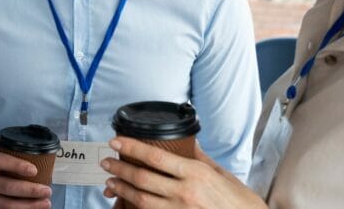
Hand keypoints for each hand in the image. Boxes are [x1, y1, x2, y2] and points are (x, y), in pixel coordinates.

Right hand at [0, 150, 51, 208]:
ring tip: (46, 203)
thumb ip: (8, 159)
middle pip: (8, 187)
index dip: (18, 166)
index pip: (0, 162)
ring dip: (29, 206)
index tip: (35, 170)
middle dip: (30, 190)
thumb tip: (38, 162)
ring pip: (8, 205)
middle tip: (47, 190)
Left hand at [101, 137, 265, 208]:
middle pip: (143, 178)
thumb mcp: (220, 173)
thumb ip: (199, 158)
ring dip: (122, 189)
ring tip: (110, 182)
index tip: (115, 141)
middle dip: (120, 169)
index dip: (131, 147)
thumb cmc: (238, 200)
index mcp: (195, 173)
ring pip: (141, 199)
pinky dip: (135, 207)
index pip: (155, 156)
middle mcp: (185, 192)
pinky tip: (127, 201)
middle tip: (106, 163)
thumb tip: (186, 142)